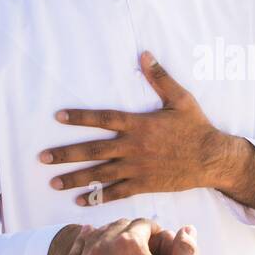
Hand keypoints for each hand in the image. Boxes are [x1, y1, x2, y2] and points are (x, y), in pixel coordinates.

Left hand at [38, 51, 254, 212]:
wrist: (212, 158)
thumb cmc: (197, 126)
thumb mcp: (181, 98)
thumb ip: (160, 77)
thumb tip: (144, 54)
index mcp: (140, 124)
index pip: (104, 119)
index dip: (80, 117)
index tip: (58, 117)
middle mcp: (134, 147)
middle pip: (93, 150)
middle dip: (66, 154)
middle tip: (42, 158)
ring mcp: (137, 168)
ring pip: (100, 174)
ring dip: (75, 178)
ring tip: (53, 182)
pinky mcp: (144, 184)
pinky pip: (116, 192)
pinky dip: (98, 196)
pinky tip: (80, 200)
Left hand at [60, 218, 196, 254]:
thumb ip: (186, 253)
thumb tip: (188, 229)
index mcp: (129, 244)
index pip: (143, 224)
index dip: (155, 231)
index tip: (161, 242)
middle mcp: (102, 247)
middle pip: (119, 226)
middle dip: (133, 232)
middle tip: (145, 246)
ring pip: (97, 235)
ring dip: (111, 235)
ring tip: (122, 243)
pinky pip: (76, 251)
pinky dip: (84, 241)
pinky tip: (88, 238)